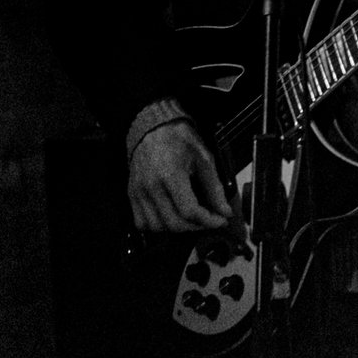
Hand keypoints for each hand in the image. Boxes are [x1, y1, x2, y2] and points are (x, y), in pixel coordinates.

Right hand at [129, 118, 232, 233]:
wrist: (154, 128)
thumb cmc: (179, 139)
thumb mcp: (203, 158)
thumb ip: (214, 187)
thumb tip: (224, 211)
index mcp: (171, 174)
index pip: (189, 210)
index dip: (209, 220)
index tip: (221, 220)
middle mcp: (151, 186)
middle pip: (174, 223)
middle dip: (197, 227)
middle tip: (209, 221)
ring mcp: (139, 192)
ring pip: (158, 227)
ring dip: (178, 229)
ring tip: (191, 220)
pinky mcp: (132, 194)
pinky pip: (142, 222)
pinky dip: (158, 226)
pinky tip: (171, 217)